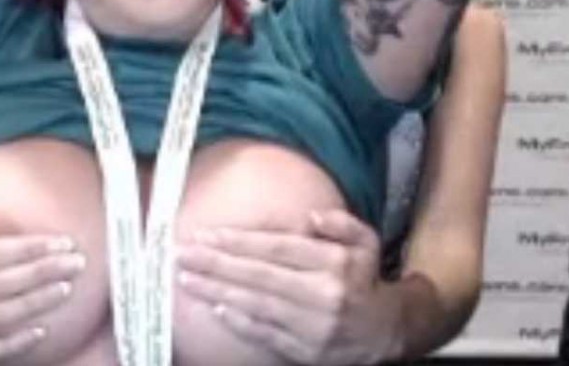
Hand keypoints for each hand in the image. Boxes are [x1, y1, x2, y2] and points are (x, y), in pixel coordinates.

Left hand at [177, 210, 404, 365]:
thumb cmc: (364, 280)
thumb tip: (310, 218)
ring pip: (257, 306)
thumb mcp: (367, 242)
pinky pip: (265, 334)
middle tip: (183, 255)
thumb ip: (341, 224)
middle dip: (216, 264)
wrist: (385, 332)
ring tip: (187, 280)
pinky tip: (216, 308)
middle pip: (260, 276)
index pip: (278, 249)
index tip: (207, 235)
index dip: (239, 242)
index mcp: (334, 264)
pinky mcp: (304, 351)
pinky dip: (239, 321)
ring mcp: (312, 326)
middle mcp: (322, 295)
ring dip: (217, 292)